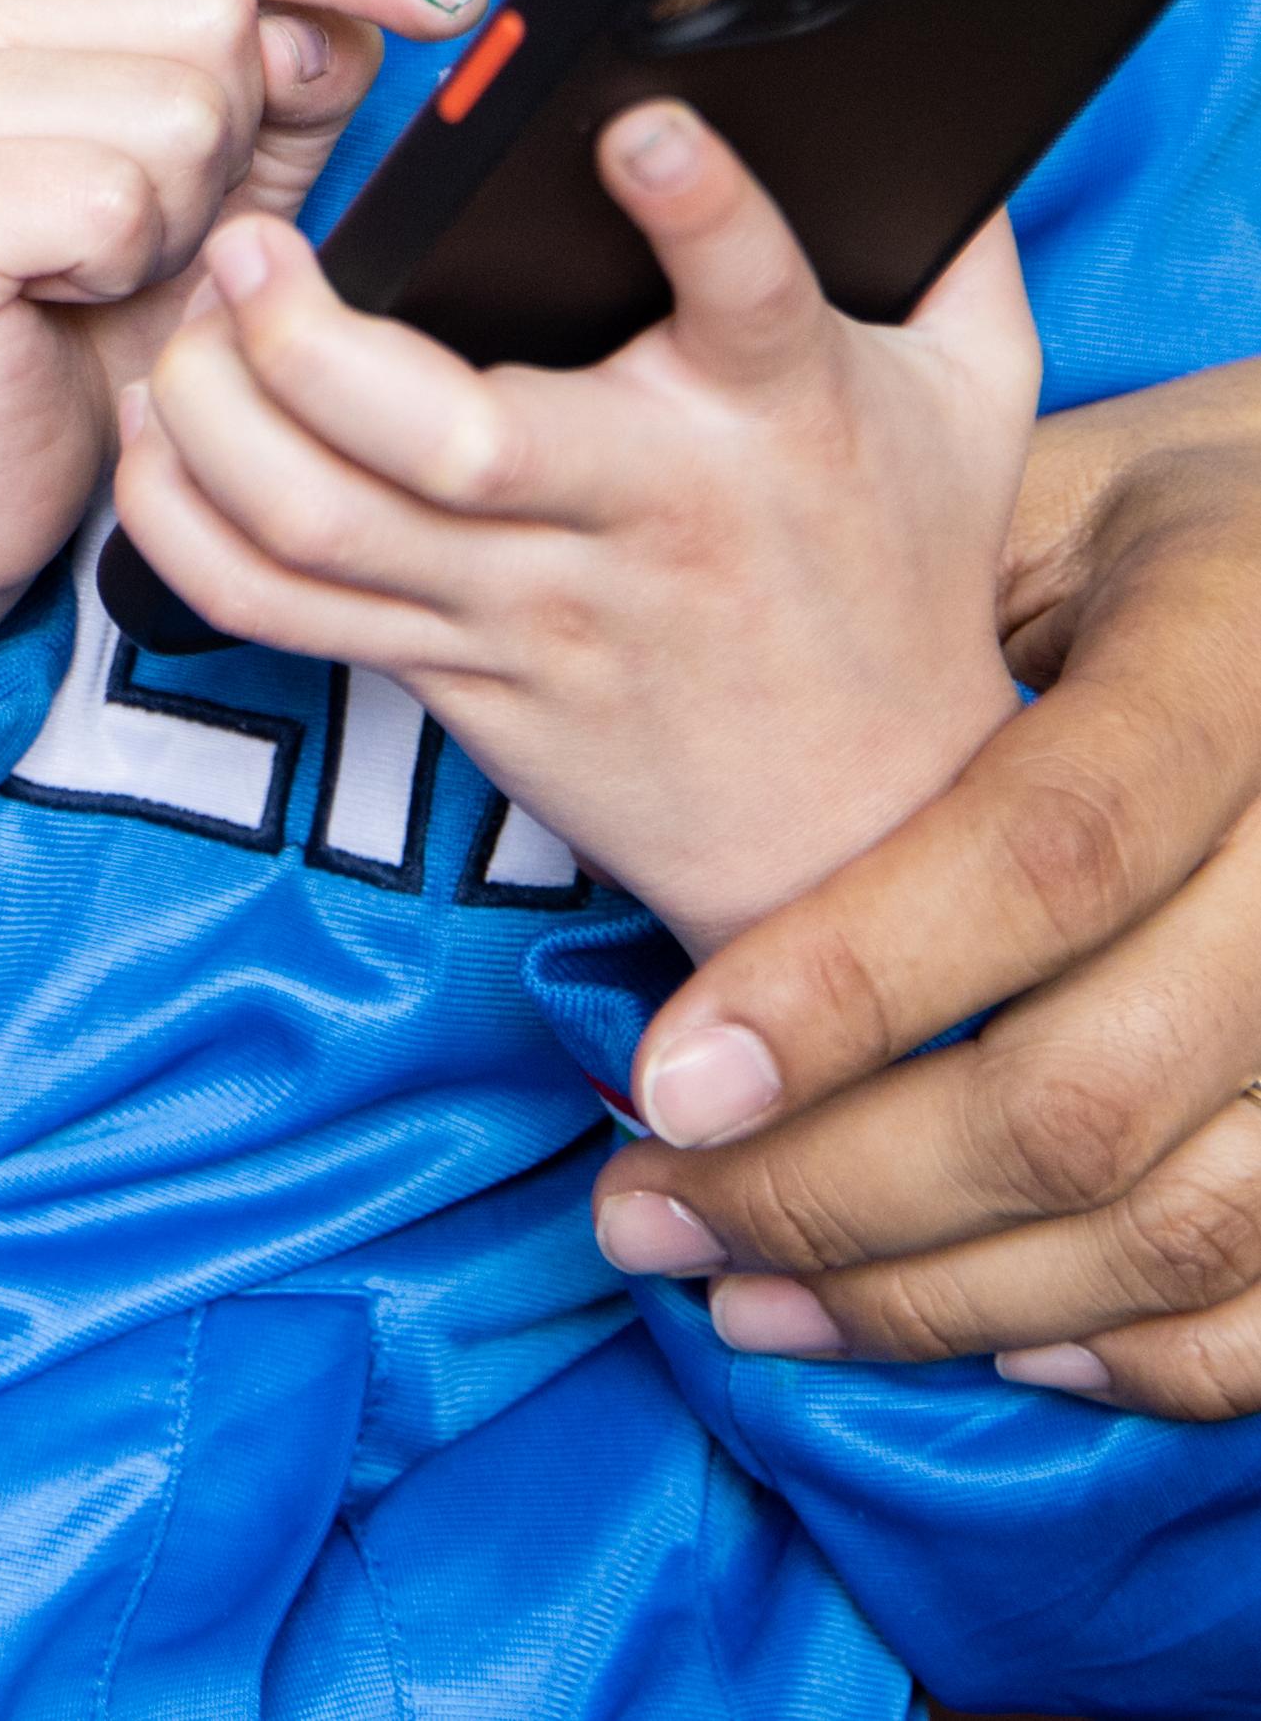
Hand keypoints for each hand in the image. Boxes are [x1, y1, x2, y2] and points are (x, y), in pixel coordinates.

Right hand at [0, 0, 484, 676]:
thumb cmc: (87, 315)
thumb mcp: (223, 168)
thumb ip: (291, 69)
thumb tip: (369, 11)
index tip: (453, 0)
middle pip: (214, 4)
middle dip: (232, 136)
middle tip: (148, 220)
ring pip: (178, 102)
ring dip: (179, 216)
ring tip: (102, 263)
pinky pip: (113, 200)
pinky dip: (122, 270)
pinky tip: (63, 295)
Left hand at [113, 101, 1035, 951]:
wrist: (869, 822)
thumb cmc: (898, 569)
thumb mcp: (971, 396)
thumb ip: (949, 241)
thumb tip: (926, 85)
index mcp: (776, 412)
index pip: (753, 299)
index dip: (700, 209)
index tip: (636, 125)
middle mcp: (640, 510)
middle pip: (451, 440)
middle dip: (313, 336)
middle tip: (247, 237)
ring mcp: (529, 606)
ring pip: (324, 524)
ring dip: (216, 415)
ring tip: (185, 318)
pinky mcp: (452, 672)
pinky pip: (279, 609)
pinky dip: (184, 523)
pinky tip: (158, 433)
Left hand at [584, 359, 1260, 1414]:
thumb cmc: (1149, 522)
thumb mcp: (1032, 495)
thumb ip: (887, 617)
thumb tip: (668, 777)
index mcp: (1238, 653)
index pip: (1040, 854)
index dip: (847, 986)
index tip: (661, 1079)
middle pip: (1091, 1089)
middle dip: (836, 1188)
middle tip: (644, 1213)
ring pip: (1179, 1224)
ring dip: (940, 1298)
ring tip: (743, 1292)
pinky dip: (1133, 1350)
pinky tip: (983, 1335)